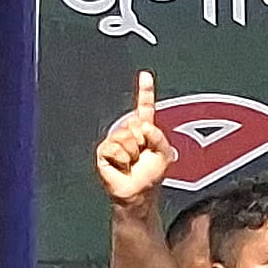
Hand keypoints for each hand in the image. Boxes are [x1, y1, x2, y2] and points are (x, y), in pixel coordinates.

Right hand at [95, 71, 174, 202]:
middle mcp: (128, 132)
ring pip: (125, 137)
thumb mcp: (164, 154)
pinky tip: (122, 166)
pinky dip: (122, 159)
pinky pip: (115, 148)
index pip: (144, 108)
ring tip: (132, 163)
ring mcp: (115, 140)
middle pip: (136, 124)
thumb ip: (159, 137)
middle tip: (142, 156)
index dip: (145, 91)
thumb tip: (143, 126)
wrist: (138, 193)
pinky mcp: (104, 150)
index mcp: (144, 130)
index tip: (145, 75)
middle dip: (142, 142)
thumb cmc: (151, 175)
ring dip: (133, 153)